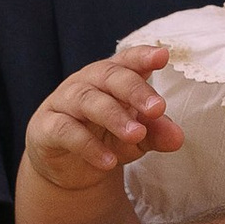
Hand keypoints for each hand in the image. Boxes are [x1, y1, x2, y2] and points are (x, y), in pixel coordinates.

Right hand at [21, 42, 180, 192]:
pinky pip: (66, 130)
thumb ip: (155, 133)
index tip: (162, 56)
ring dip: (114, 117)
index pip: (127, 60)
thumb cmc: (107, 139)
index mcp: (112, 78)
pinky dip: (88, 146)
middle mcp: (87, 83)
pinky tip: (108, 161)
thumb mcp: (136, 138)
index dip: (143, 56)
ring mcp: (64, 102)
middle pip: (109, 76)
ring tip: (135, 135)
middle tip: (157, 108)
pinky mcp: (46, 127)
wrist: (68, 168)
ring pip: (88, 100)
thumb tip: (177, 137)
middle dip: (135, 90)